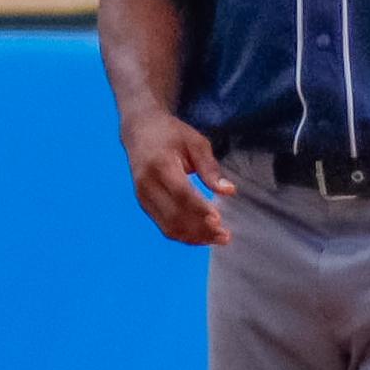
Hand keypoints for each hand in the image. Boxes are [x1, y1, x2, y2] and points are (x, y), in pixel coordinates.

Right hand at [123, 109, 233, 245]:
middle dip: (201, 229)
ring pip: (168, 226)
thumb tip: (229, 191)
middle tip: (225, 235)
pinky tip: (203, 236)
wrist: (140, 130)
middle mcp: (147, 184)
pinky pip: (164, 226)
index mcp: (159, 164)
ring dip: (194, 237)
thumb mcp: (195, 143)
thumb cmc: (171, 134)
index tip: (219, 220)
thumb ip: (210, 168)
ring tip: (218, 238)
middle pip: (174, 215)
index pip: (180, 193)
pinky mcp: (144, 205)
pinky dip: (185, 235)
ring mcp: (143, 197)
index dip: (200, 208)